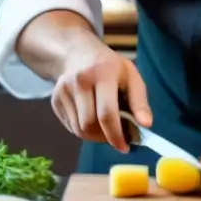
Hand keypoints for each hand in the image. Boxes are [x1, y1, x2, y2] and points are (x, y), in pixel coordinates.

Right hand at [50, 38, 151, 152]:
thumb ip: (140, 102)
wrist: (78, 53)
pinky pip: (70, 127)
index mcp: (102, 73)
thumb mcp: (131, 77)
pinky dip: (84, 131)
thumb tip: (146, 125)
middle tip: (117, 138)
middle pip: (89, 124)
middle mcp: (79, 81)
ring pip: (79, 129)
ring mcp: (63, 91)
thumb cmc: (110, 67)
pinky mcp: (54, 100)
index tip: (124, 147)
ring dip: (95, 136)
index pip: (106, 113)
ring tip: (106, 129)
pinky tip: (92, 120)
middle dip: (105, 138)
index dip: (116, 135)